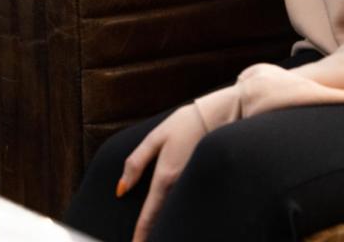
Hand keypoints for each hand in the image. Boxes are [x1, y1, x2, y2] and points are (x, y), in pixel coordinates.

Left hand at [117, 104, 206, 241]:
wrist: (223, 114)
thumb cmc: (186, 122)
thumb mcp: (156, 137)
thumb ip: (136, 162)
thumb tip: (120, 188)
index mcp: (165, 177)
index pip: (150, 215)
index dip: (141, 234)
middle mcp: (180, 186)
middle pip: (163, 219)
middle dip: (153, 233)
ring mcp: (193, 186)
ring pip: (175, 213)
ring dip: (166, 224)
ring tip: (155, 233)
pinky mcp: (202, 182)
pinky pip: (187, 204)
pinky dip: (178, 212)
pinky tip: (174, 214)